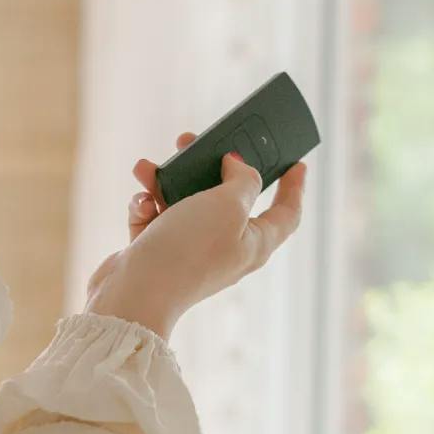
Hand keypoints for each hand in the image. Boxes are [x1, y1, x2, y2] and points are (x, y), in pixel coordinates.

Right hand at [84, 131, 308, 339]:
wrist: (135, 293)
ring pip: (185, 203)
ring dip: (167, 181)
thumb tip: (238, 165)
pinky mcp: (159, 253)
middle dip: (212, 166)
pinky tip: (141, 204)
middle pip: (228, 198)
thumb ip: (242, 179)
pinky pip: (157, 219)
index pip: (287, 214)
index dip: (294, 188)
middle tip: (196, 140)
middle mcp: (227, 248)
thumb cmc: (189, 250)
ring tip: (150, 167)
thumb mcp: (229, 204)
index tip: (298, 164)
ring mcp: (192, 252)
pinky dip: (147, 207)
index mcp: (256, 243)